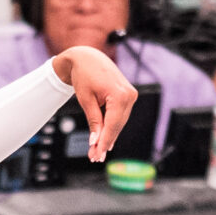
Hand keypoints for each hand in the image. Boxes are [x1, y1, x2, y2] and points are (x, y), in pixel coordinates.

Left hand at [51, 45, 137, 161]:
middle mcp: (129, 95)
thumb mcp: (86, 100)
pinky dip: (112, 126)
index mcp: (120, 95)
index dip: (104, 142)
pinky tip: (105, 139)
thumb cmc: (84, 75)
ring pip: (119, 122)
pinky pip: (120, 115)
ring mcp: (131, 95)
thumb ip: (93, 121)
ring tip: (97, 151)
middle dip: (105, 142)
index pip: (112, 125)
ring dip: (109, 136)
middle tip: (94, 157)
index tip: (96, 155)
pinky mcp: (128, 95)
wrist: (88, 58)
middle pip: (117, 126)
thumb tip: (95, 141)